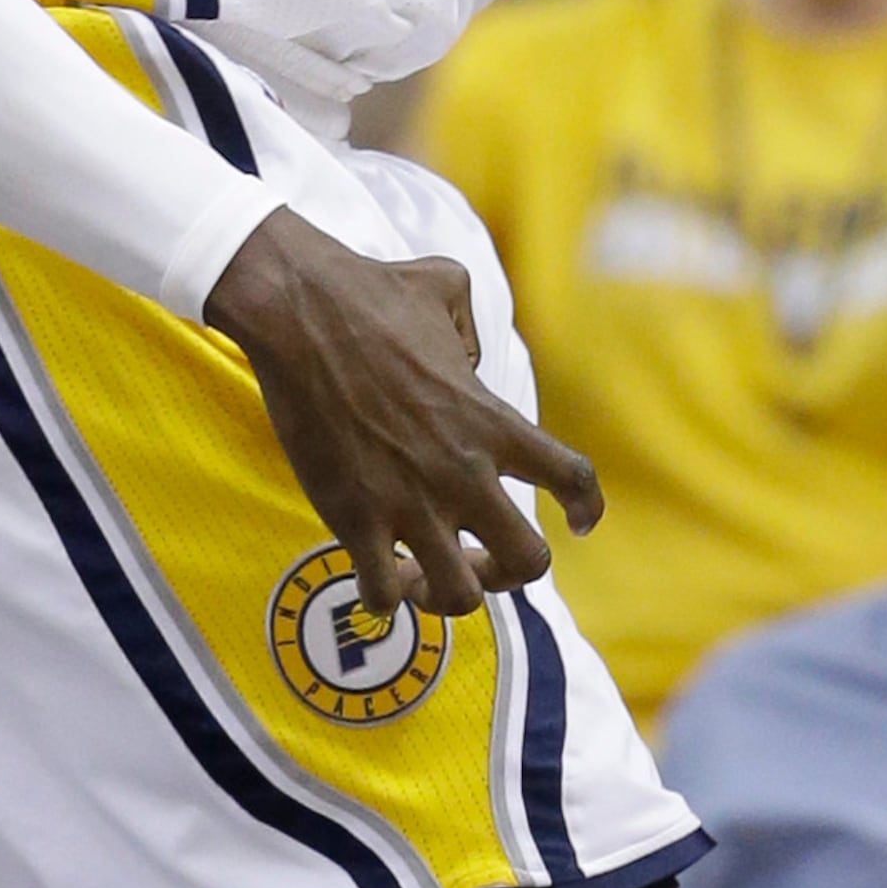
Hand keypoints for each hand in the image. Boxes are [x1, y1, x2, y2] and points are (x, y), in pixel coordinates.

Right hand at [207, 209, 600, 623]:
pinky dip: (384, 598)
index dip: (586, 507)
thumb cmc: (371, 292)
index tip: (579, 523)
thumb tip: (466, 357)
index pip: (573, 478)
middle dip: (512, 570)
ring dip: (448, 594)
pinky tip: (376, 576)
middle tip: (481, 554)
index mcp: (493, 421)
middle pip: (528, 562)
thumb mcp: (447, 289)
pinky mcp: (354, 518)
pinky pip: (382, 595)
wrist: (301, 312)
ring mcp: (409, 503)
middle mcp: (463, 473)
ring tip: (425, 574)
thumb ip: (473, 328)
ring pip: (459, 596)